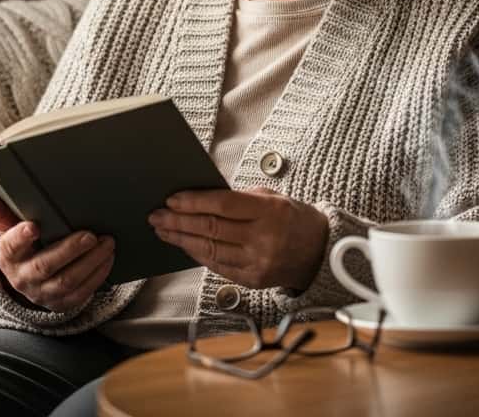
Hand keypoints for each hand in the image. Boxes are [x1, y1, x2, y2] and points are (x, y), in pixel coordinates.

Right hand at [0, 184, 114, 312]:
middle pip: (45, 266)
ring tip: (106, 243)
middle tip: (89, 235)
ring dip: (91, 262)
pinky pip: (82, 293)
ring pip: (68, 281)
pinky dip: (98, 275)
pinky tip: (107, 258)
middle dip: (69, 251)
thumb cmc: (21, 246)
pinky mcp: (61, 303)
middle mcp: (23, 278)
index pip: (11, 246)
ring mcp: (43, 294)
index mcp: (8, 256)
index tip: (33, 226)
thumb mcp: (7, 229)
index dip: (21, 237)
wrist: (28, 281)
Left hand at [149, 187, 327, 290]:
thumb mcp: (273, 198)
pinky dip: (198, 255)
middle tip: (157, 216)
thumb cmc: (294, 219)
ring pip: (210, 250)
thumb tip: (201, 198)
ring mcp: (258, 263)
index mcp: (270, 212)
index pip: (223, 205)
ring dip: (182, 240)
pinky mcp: (252, 280)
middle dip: (178, 222)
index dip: (194, 202)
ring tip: (163, 231)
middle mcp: (263, 239)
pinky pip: (217, 267)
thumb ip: (240, 199)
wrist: (321, 253)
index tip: (172, 200)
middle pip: (211, 229)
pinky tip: (184, 245)